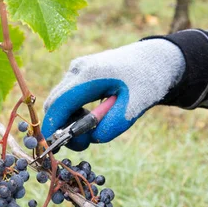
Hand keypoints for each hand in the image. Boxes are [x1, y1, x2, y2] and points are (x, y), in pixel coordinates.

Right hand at [42, 39, 184, 150]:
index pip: (59, 104)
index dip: (53, 127)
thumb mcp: (135, 107)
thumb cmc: (147, 81)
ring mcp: (75, 69)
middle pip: (53, 103)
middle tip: (84, 142)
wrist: (154, 59)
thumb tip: (90, 138)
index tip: (55, 147)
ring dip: (68, 120)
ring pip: (57, 101)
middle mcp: (78, 69)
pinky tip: (90, 115)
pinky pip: (65, 97)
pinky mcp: (76, 73)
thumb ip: (113, 126)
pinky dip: (71, 112)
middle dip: (61, 127)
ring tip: (93, 125)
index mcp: (90, 75)